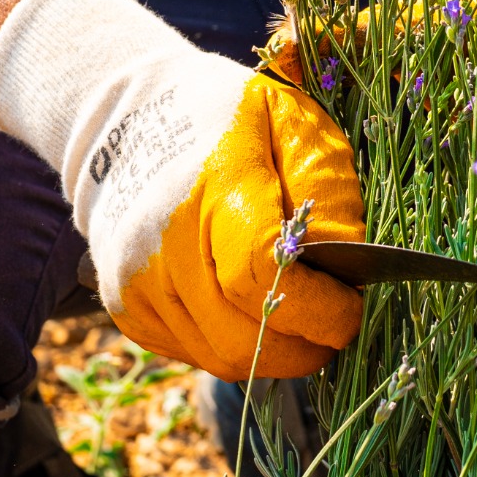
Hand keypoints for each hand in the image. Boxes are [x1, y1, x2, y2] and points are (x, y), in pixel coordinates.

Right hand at [0, 0, 365, 380]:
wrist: (127, 120)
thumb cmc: (226, 118)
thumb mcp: (291, 123)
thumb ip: (326, 189)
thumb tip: (343, 265)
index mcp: (210, 187)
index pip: (264, 277)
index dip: (319, 308)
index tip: (351, 306)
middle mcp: (162, 244)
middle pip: (243, 336)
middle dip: (304, 346)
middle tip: (336, 328)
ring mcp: (135, 282)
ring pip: (220, 357)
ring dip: (273, 354)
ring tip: (303, 324)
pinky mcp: (125, 308)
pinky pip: (193, 353)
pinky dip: (234, 347)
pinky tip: (253, 315)